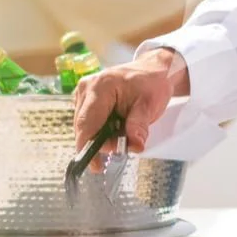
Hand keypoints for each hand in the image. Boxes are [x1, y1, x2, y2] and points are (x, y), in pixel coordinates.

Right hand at [71, 47, 185, 167]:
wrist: (152, 70)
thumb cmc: (151, 84)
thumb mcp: (150, 105)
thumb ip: (139, 126)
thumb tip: (135, 146)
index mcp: (100, 87)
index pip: (86, 124)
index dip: (89, 147)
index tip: (96, 166)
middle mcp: (86, 88)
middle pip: (84, 128)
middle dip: (101, 143)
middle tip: (122, 147)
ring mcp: (83, 93)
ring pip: (85, 127)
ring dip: (102, 137)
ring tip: (122, 133)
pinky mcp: (85, 99)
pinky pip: (88, 122)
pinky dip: (101, 130)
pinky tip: (115, 127)